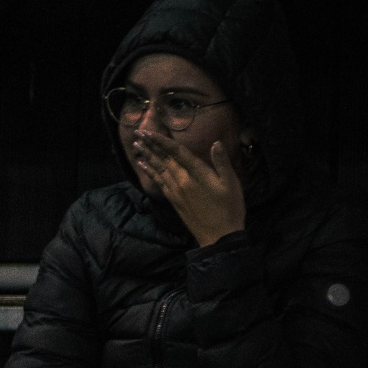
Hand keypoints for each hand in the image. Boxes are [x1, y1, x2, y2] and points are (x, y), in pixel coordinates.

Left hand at [129, 131, 245, 246]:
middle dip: (150, 145)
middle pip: (163, 158)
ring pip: (158, 169)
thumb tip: (216, 143)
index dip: (161, 140)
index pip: (176, 152)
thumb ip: (222, 162)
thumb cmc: (229, 208)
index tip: (148, 132)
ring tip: (136, 145)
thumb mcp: (231, 183)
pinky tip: (143, 165)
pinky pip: (158, 182)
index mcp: (197, 174)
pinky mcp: (173, 200)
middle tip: (137, 133)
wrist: (218, 236)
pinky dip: (150, 172)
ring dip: (147, 155)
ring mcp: (176, 191)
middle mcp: (182, 181)